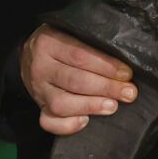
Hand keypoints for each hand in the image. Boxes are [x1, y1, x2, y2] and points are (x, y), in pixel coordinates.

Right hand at [19, 26, 136, 135]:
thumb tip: (123, 65)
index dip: (106, 66)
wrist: (29, 54)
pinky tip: (85, 121)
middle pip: (75, 80)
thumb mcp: (70, 33)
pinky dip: (67, 125)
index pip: (80, 56)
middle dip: (106, 88)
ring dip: (91, 106)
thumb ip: (91, 44)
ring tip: (112, 106)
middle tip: (128, 93)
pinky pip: (48, 122)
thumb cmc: (60, 43)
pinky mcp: (39, 107)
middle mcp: (41, 67)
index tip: (126, 74)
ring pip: (61, 103)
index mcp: (49, 43)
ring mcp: (38, 90)